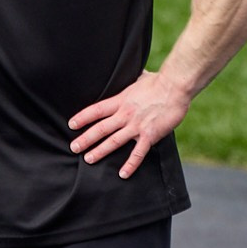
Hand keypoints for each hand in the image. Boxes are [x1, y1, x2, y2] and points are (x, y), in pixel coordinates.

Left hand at [67, 71, 190, 177]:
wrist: (175, 86)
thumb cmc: (160, 81)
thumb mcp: (140, 78)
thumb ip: (133, 81)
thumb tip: (132, 73)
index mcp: (121, 100)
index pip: (96, 110)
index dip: (83, 118)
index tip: (71, 125)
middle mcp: (125, 114)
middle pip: (100, 128)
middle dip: (85, 139)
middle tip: (74, 148)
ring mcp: (136, 126)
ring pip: (113, 141)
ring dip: (100, 151)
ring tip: (88, 159)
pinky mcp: (149, 135)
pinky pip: (138, 153)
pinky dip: (130, 164)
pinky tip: (123, 174)